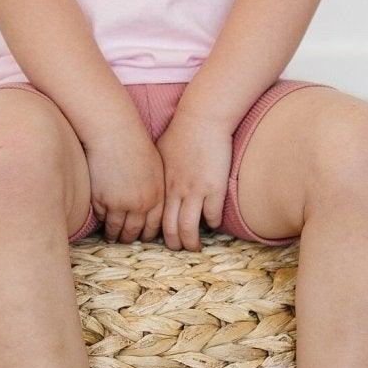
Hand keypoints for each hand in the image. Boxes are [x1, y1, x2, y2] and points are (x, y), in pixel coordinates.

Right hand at [83, 122, 167, 243]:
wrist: (114, 133)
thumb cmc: (134, 144)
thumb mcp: (155, 166)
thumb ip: (156, 188)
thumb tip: (153, 202)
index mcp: (157, 195)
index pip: (155, 225)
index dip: (148, 233)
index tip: (143, 237)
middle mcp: (141, 204)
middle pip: (136, 232)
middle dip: (131, 238)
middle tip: (126, 242)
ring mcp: (121, 204)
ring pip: (117, 230)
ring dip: (114, 236)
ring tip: (112, 238)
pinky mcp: (102, 201)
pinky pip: (102, 218)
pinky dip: (101, 222)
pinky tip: (101, 223)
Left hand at [154, 107, 233, 249]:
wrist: (203, 118)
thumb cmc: (182, 131)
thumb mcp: (160, 151)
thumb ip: (157, 170)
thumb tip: (153, 180)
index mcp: (161, 183)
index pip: (154, 216)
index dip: (155, 231)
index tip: (160, 237)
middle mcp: (175, 191)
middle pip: (170, 228)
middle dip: (173, 244)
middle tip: (178, 249)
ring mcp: (195, 191)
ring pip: (189, 229)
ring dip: (191, 243)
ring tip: (195, 248)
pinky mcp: (214, 188)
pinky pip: (212, 216)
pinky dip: (212, 225)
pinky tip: (213, 224)